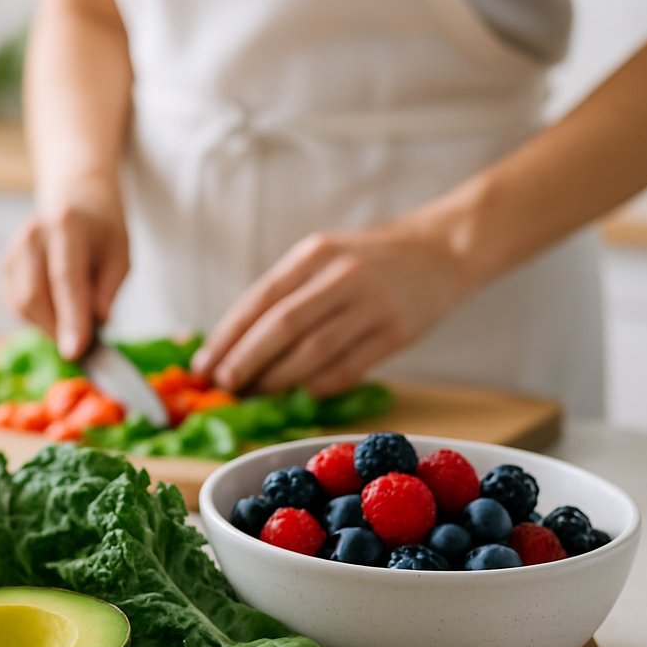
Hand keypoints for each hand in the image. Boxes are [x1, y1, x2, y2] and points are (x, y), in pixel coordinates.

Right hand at [0, 196, 128, 358]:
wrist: (73, 204)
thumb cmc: (101, 234)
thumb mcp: (120, 256)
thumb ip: (108, 289)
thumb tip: (96, 323)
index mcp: (66, 225)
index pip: (65, 279)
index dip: (70, 318)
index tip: (76, 352)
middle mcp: (31, 235)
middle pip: (34, 296)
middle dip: (57, 330)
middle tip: (84, 345)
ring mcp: (12, 251)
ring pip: (22, 306)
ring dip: (49, 325)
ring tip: (74, 318)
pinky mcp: (3, 269)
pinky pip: (15, 307)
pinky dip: (38, 319)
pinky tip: (57, 309)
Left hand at [191, 222, 469, 396]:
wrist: (442, 249)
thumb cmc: (367, 259)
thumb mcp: (322, 257)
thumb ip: (285, 293)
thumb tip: (233, 344)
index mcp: (314, 254)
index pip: (259, 300)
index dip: (227, 337)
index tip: (204, 365)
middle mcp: (341, 276)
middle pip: (282, 327)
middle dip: (246, 361)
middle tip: (225, 387)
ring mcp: (372, 305)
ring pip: (314, 353)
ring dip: (278, 381)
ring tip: (255, 395)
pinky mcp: (397, 333)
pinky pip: (348, 369)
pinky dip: (318, 387)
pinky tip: (298, 396)